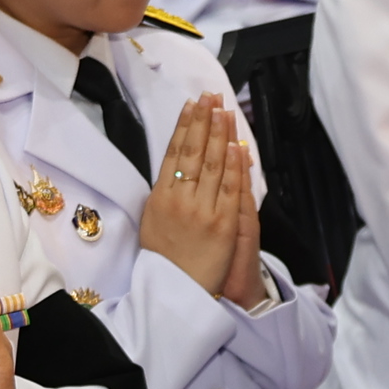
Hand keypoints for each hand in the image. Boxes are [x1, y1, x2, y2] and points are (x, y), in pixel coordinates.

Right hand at [140, 93, 265, 304]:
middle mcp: (179, 200)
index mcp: (159, 198)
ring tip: (223, 110)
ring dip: (219, 134)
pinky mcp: (223, 224)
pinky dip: (233, 164)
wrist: (177, 292)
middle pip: (192, 152)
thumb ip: (163, 194)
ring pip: (211, 164)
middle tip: (210, 96)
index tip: (191, 104)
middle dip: (203, 120)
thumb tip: (172, 166)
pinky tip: (235, 144)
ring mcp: (202, 211)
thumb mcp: (152, 222)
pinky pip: (229, 188)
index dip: (183, 126)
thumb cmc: (165, 260)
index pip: (172, 153)